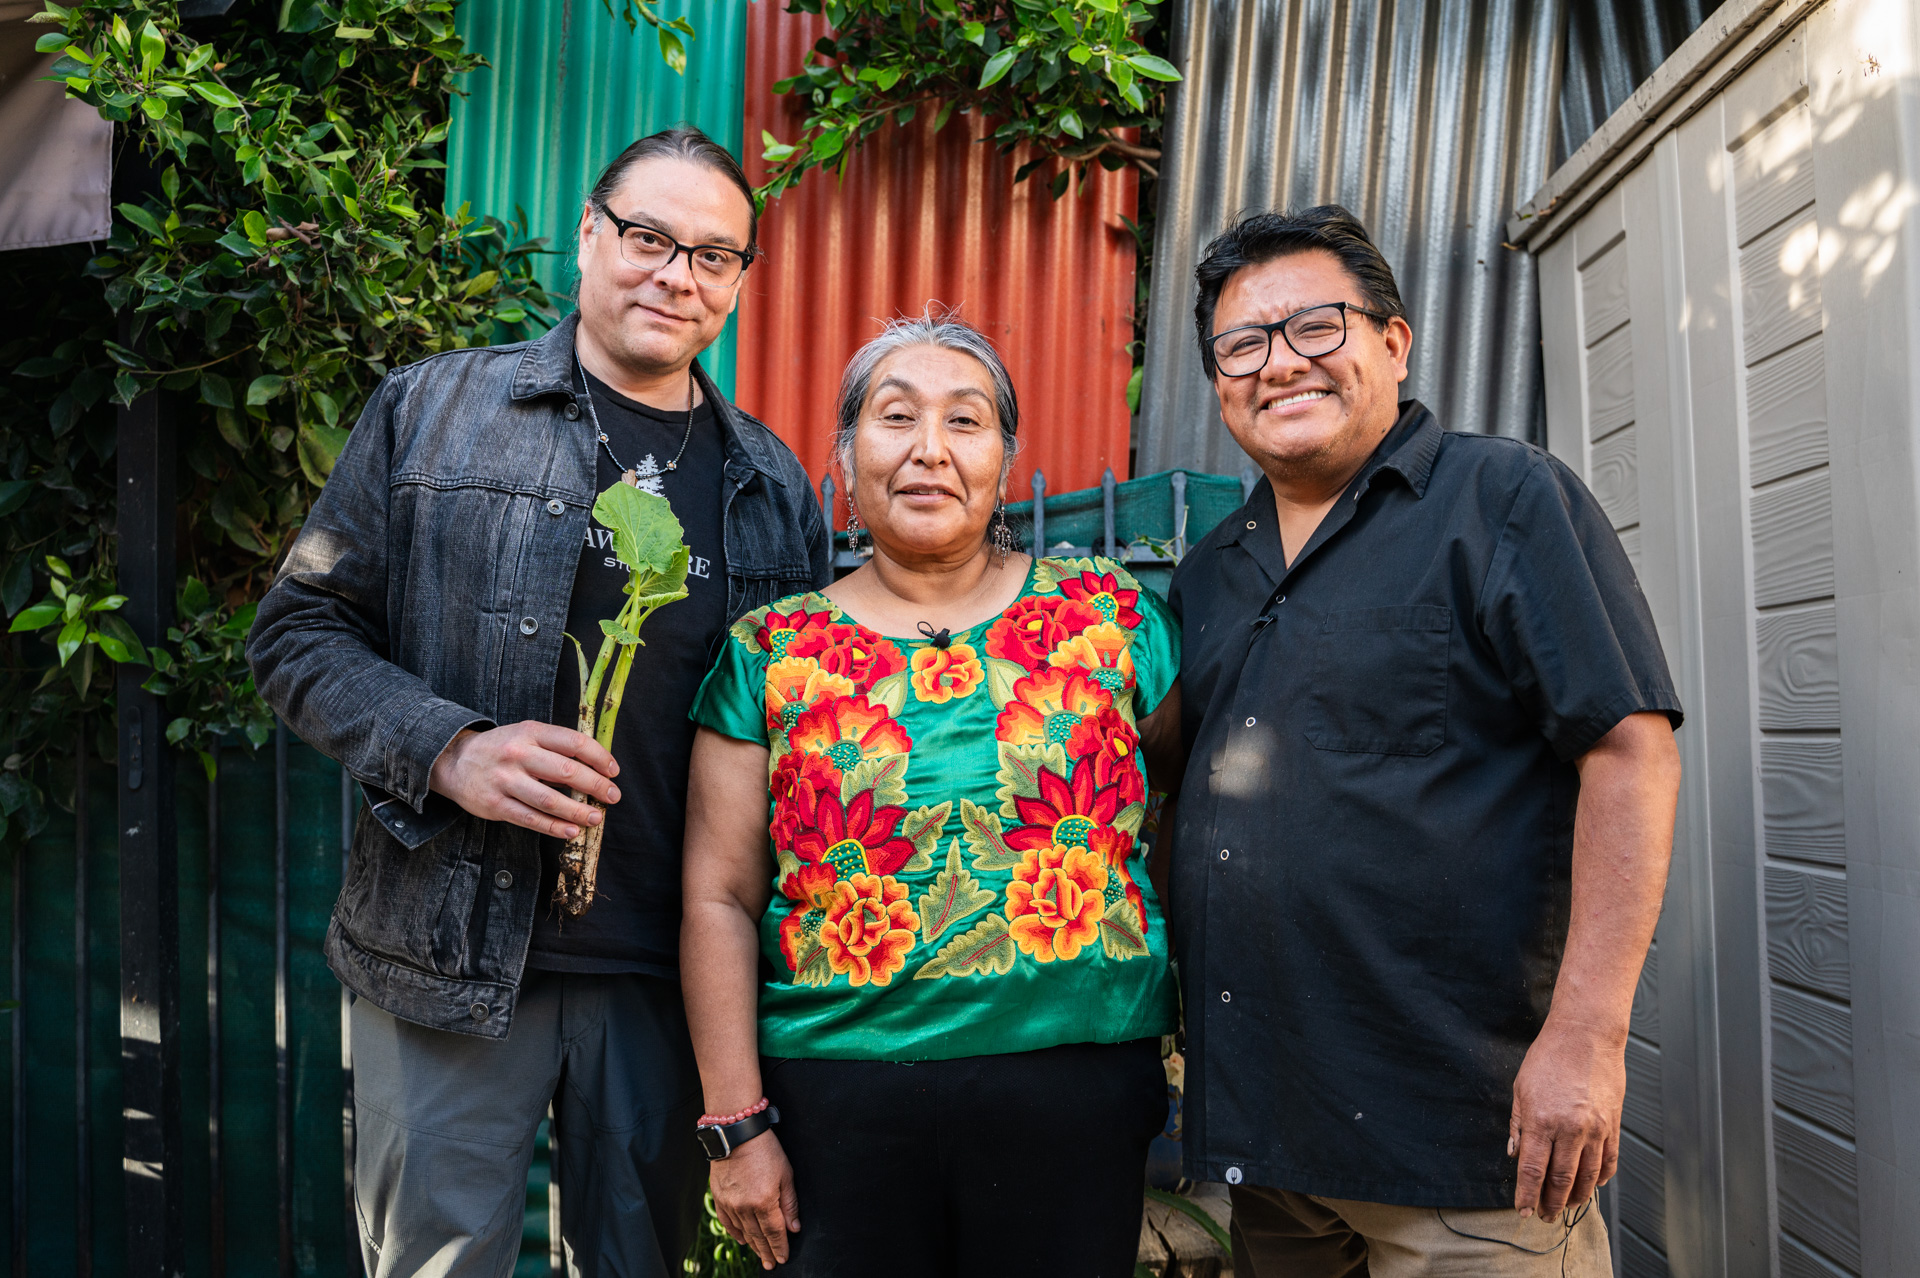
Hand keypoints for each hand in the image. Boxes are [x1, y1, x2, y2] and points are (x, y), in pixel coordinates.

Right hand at [428, 722, 618, 837]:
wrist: (454, 761)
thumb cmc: (501, 749)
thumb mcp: (526, 735)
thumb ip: (556, 746)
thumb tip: (596, 767)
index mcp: (530, 732)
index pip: (574, 742)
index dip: (599, 757)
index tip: (614, 771)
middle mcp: (517, 754)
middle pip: (566, 771)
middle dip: (596, 786)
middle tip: (613, 797)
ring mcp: (504, 780)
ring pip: (549, 800)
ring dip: (578, 811)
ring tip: (596, 817)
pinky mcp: (495, 805)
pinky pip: (531, 819)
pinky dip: (554, 827)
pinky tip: (571, 831)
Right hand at [709, 1131, 799, 1269]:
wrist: (736, 1133)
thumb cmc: (765, 1150)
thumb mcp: (785, 1174)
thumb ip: (789, 1203)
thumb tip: (794, 1227)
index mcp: (764, 1202)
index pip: (775, 1232)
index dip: (780, 1247)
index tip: (783, 1258)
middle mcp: (745, 1207)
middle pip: (759, 1235)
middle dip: (767, 1251)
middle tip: (771, 1264)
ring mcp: (730, 1203)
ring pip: (743, 1231)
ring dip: (753, 1245)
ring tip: (760, 1255)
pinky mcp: (719, 1197)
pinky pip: (727, 1222)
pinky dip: (735, 1233)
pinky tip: (742, 1240)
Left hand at [1509, 1018, 1623, 1220]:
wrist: (1586, 1035)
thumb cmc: (1549, 1057)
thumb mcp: (1521, 1089)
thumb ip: (1518, 1125)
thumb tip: (1515, 1155)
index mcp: (1541, 1121)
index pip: (1533, 1170)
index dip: (1527, 1196)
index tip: (1523, 1211)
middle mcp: (1570, 1130)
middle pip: (1561, 1180)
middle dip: (1551, 1203)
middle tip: (1545, 1217)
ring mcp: (1596, 1129)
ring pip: (1588, 1176)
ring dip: (1576, 1197)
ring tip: (1566, 1206)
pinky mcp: (1614, 1125)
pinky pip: (1609, 1160)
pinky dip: (1602, 1178)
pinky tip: (1594, 1185)